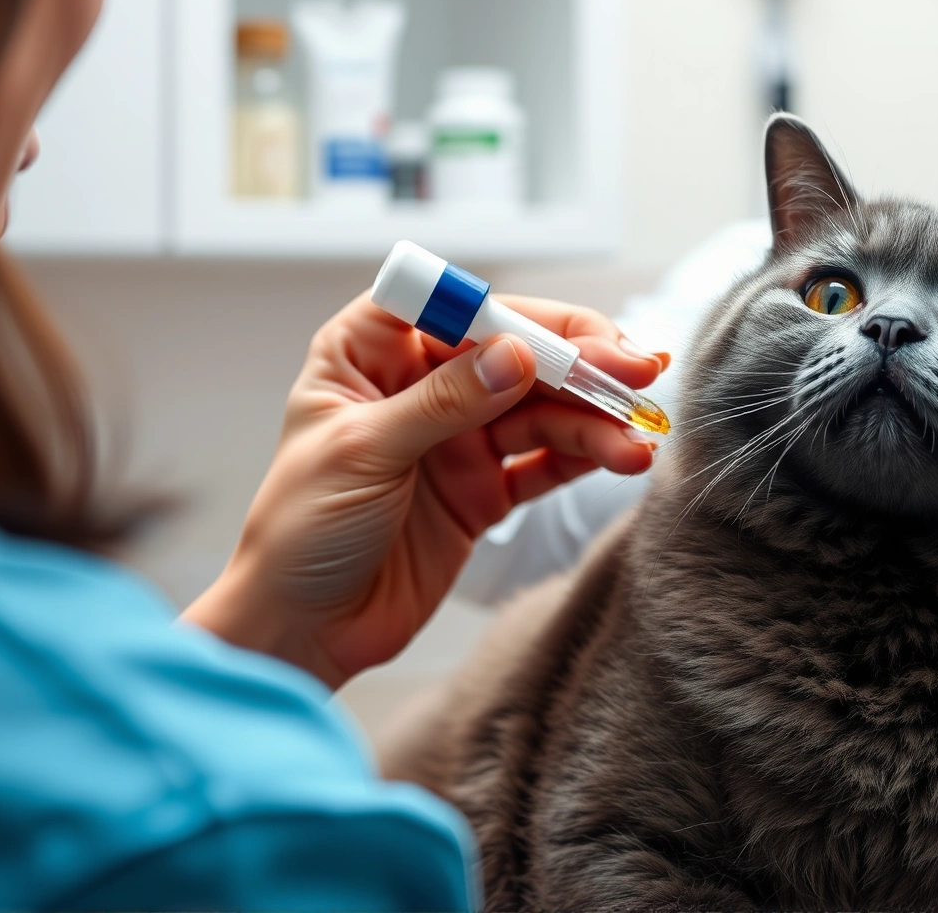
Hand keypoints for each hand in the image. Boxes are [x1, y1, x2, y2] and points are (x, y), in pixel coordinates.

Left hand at [183, 292, 664, 687]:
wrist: (301, 630)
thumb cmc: (298, 531)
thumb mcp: (362, 454)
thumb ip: (443, 402)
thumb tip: (517, 356)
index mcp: (370, 352)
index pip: (457, 308)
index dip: (520, 315)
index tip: (574, 339)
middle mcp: (420, 384)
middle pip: (515, 354)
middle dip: (580, 363)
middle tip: (639, 373)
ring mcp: (456, 437)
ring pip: (540, 410)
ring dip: (594, 420)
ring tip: (640, 440)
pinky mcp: (482, 490)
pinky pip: (544, 462)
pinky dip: (586, 458)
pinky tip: (624, 458)